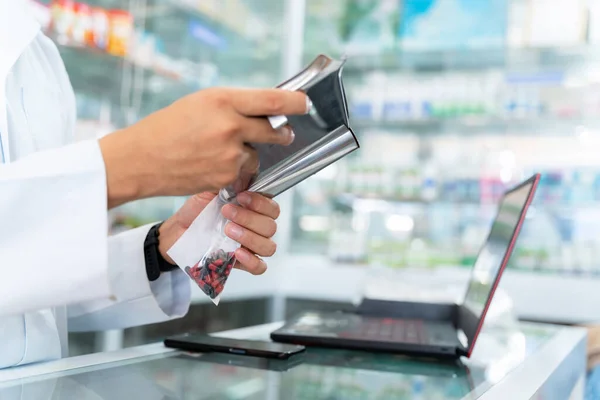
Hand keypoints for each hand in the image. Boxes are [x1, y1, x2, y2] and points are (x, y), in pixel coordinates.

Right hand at [99, 87, 307, 208]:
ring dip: (248, 153)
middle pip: (275, 130)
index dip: (296, 102)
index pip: (273, 100)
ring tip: (218, 151)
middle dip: (282, 133)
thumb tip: (265, 111)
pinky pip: (243, 172)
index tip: (306, 104)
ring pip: (257, 154)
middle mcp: (230, 126)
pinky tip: (210, 164)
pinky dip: (234, 170)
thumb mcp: (200, 103)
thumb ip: (233, 105)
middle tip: (283, 133)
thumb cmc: (168, 127)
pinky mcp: (226, 177)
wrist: (141, 159)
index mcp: (223, 100)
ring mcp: (229, 154)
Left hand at [159, 192, 279, 274]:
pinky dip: (252, 261)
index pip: (272, 208)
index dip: (260, 203)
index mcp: (254, 210)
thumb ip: (229, 184)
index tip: (240, 196)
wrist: (178, 230)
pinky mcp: (241, 263)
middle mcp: (256, 228)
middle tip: (226, 212)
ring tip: (228, 231)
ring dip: (250, 237)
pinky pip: (259, 267)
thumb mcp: (211, 191)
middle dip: (249, 218)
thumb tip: (243, 178)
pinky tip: (237, 252)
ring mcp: (250, 247)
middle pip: (270, 227)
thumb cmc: (196, 210)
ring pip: (268, 247)